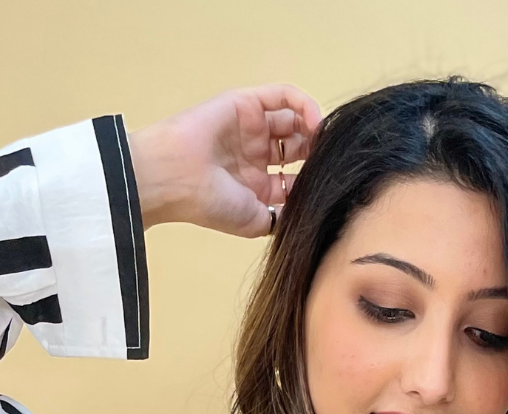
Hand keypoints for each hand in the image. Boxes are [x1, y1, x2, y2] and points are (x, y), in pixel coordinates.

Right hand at [128, 86, 321, 237]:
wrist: (176, 178)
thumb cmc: (211, 204)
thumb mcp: (255, 222)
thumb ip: (282, 218)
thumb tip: (308, 212)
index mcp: (256, 185)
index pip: (294, 178)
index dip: (314, 180)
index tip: (330, 185)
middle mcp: (254, 155)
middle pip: (297, 148)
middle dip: (316, 152)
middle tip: (331, 159)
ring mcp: (250, 128)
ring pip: (292, 120)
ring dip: (314, 128)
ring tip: (326, 141)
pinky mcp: (247, 103)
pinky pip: (282, 96)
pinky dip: (303, 104)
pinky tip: (316, 122)